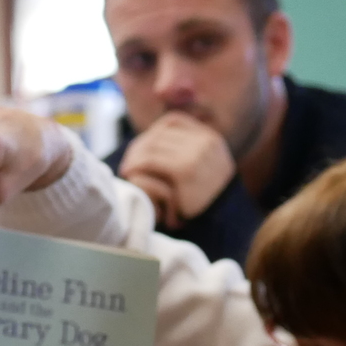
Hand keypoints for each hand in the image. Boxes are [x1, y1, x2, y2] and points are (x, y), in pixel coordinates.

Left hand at [117, 112, 235, 229]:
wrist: (219, 224)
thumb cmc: (201, 200)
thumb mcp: (199, 168)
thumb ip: (182, 151)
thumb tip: (151, 136)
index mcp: (210, 137)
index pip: (172, 121)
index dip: (151, 133)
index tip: (140, 149)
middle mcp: (206, 142)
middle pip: (159, 134)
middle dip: (138, 147)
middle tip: (127, 163)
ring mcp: (198, 154)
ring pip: (152, 146)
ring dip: (134, 157)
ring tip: (126, 170)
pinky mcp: (185, 170)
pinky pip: (151, 160)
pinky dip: (135, 166)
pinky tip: (128, 174)